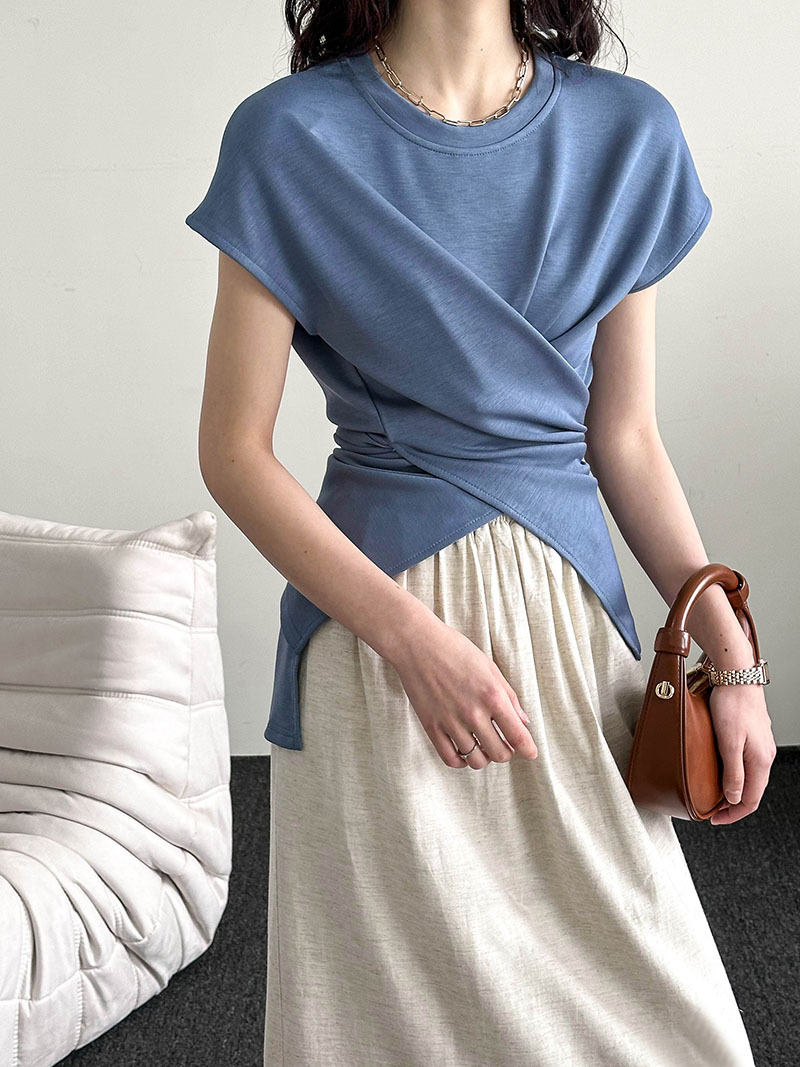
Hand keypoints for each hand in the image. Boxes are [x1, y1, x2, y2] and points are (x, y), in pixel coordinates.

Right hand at [389, 614, 538, 769]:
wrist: (417, 644)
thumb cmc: (455, 650)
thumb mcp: (490, 667)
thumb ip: (509, 696)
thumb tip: (523, 721)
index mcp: (492, 697)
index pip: (518, 736)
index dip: (528, 749)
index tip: (530, 753)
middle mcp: (473, 713)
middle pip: (499, 754)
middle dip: (507, 752)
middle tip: (504, 743)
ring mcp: (451, 722)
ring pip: (476, 760)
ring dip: (484, 757)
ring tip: (483, 745)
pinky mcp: (431, 726)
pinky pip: (450, 758)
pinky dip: (461, 761)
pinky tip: (464, 750)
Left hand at [709, 680, 776, 824]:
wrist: (736, 675)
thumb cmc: (732, 705)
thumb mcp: (729, 743)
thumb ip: (733, 773)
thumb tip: (733, 799)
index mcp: (760, 761)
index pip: (751, 800)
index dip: (733, 814)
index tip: (714, 818)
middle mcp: (764, 755)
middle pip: (752, 790)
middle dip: (732, 804)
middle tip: (712, 809)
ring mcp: (760, 745)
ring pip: (750, 776)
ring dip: (733, 788)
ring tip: (714, 792)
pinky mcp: (753, 735)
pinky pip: (746, 763)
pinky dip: (734, 773)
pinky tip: (721, 769)